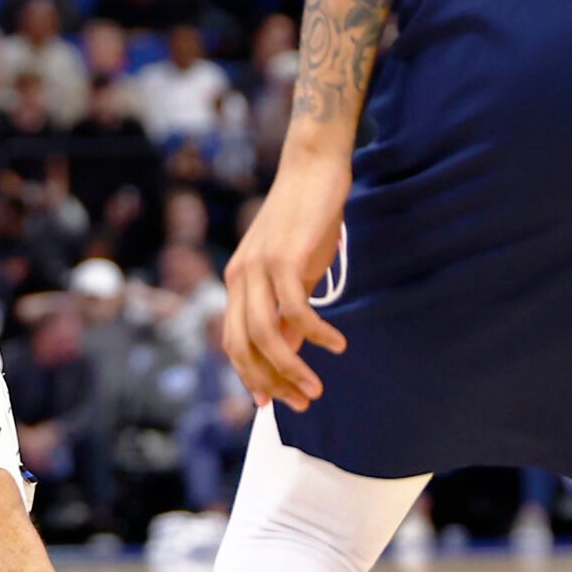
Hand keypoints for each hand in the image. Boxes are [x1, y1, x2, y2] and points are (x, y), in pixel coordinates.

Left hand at [222, 147, 350, 411]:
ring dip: (291, 367)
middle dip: (270, 381)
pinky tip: (337, 346)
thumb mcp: (295, 273)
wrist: (313, 169)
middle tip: (300, 402)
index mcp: (238, 282)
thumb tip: (290, 351)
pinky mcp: (285, 258)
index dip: (250, 375)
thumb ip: (286, 312)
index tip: (272, 402)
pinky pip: (296, 309)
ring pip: (265, 334)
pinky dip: (316, 333)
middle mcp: (240, 278)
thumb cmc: (306, 222)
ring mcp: (259, 267)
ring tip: (316, 388)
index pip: (233, 342)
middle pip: (243, 345)